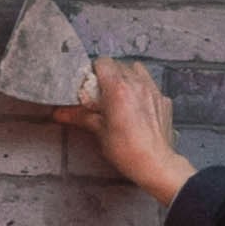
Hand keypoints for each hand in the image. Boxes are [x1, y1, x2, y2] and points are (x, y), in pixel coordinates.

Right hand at [81, 56, 191, 202]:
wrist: (155, 163)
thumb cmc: (128, 150)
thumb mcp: (99, 132)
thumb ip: (80, 116)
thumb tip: (61, 113)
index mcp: (118, 89)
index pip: (103, 62)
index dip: (94, 71)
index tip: (90, 84)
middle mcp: (137, 84)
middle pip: (119, 64)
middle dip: (109, 75)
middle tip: (102, 92)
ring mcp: (153, 90)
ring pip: (137, 70)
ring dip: (127, 77)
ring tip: (121, 94)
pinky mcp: (163, 100)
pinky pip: (150, 85)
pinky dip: (142, 89)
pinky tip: (137, 106)